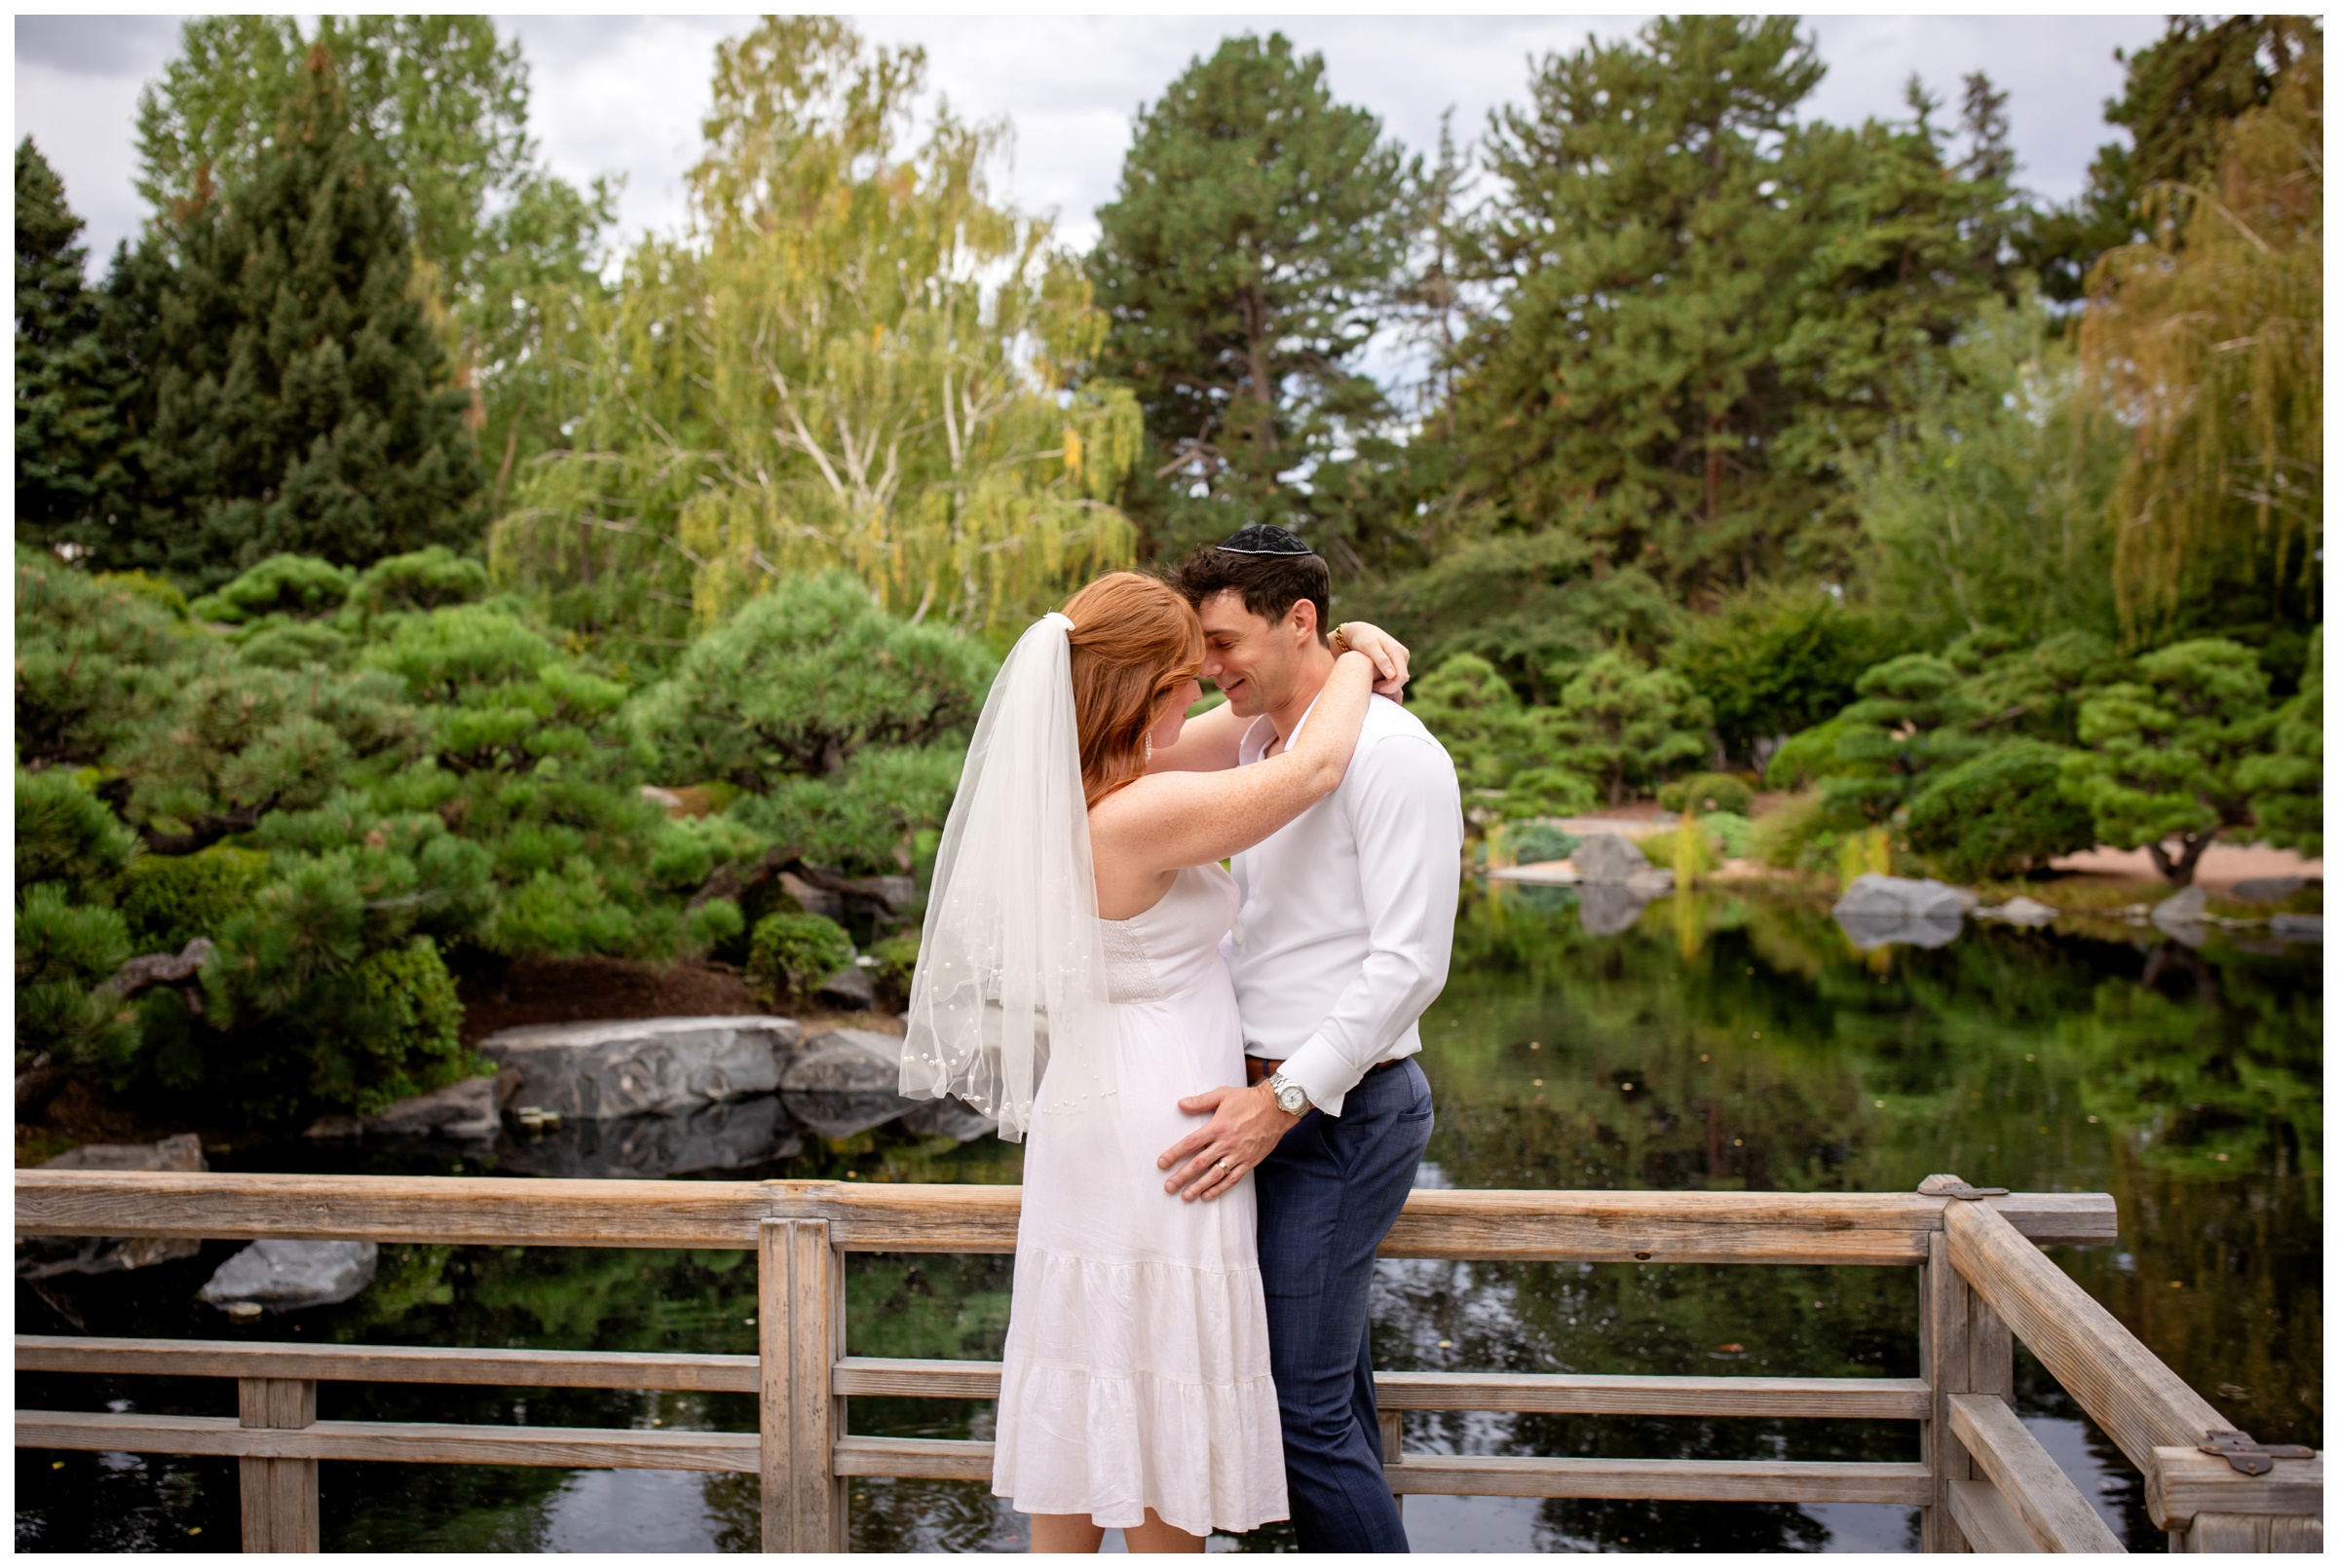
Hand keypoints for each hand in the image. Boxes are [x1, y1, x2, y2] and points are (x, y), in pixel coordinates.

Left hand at [1157, 1083, 1300, 1201]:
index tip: (1162, 1163)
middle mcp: (1227, 1143)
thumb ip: (1201, 1101)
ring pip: (1215, 1174)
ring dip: (1199, 1187)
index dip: (1175, 1154)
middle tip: (1168, 1187)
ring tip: (1185, 1196)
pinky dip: (1220, 1189)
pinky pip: (1233, 1178)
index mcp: (1217, 1126)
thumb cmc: (1248, 1100)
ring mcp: (1239, 1154)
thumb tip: (1181, 1104)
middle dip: (1182, 1176)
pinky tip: (1208, 1195)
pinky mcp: (1250, 1161)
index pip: (1191, 1143)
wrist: (1277, 1108)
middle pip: (1199, 1163)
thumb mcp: (1223, 1094)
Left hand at [1337, 622, 1410, 700]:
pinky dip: (1387, 682)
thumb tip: (1392, 675)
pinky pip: (1395, 676)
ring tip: (1371, 684)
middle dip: (1389, 688)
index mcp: (1398, 651)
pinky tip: (1375, 682)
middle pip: (1401, 679)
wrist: (1360, 631)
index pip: (1401, 676)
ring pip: (1399, 679)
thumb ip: (1381, 660)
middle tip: (1372, 688)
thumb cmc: (1361, 638)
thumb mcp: (1369, 647)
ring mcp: (1401, 658)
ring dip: (1387, 685)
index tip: (1376, 689)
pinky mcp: (1397, 662)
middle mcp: (1403, 655)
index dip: (1390, 687)